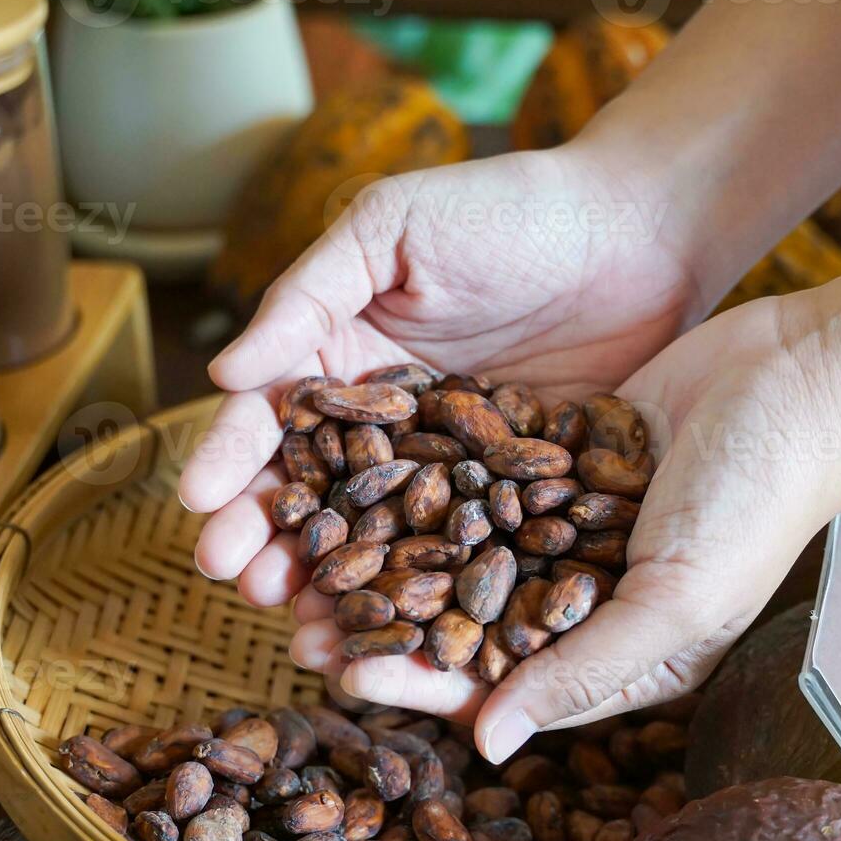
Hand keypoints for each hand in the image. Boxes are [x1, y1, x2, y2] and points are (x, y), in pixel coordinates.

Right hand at [180, 144, 698, 606]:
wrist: (641, 231)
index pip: (270, 416)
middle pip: (311, 491)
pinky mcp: (508, 497)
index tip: (199, 506)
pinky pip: (456, 552)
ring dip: (330, 582)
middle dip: (266, 537)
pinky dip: (422, 595)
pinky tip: (394, 631)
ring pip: (374, 534)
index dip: (230, 460)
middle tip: (237, 581)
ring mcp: (444, 466)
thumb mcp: (390, 228)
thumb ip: (307, 296)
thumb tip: (222, 371)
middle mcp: (382, 420)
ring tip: (298, 624)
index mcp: (339, 355)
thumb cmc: (508, 209)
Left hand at [288, 297, 840, 760]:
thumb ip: (586, 673)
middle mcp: (584, 593)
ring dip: (390, 553)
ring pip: (458, 549)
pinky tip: (360, 470)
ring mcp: (565, 521)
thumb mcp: (680, 602)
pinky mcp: (555, 456)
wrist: (801, 376)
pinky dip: (423, 479)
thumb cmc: (759, 501)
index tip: (345, 673)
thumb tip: (493, 745)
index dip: (420, 685)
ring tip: (312, 553)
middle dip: (385, 622)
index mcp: (618, 651)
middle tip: (299, 618)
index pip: (499, 686)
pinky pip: (476, 475)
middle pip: (463, 622)